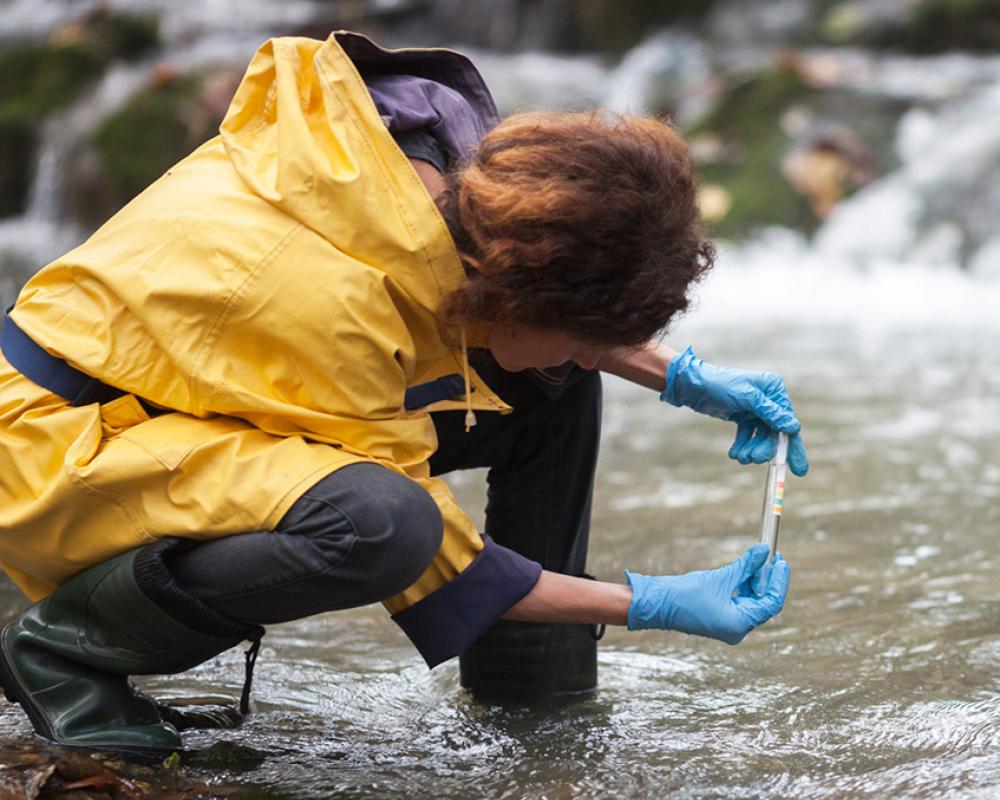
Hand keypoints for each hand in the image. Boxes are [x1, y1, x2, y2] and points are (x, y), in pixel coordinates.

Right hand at [625, 543, 788, 643]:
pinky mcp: (722, 618)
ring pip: (752, 600)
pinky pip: (741, 601)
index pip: (772, 603)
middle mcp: (738, 628)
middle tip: (772, 556)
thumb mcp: (720, 577)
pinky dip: (744, 585)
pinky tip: (745, 569)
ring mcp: (730, 625)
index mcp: (740, 624)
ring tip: (758, 558)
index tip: (781, 561)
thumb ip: (745, 566)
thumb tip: (764, 551)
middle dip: (769, 579)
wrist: (659, 603)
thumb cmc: (686, 594)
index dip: (779, 581)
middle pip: (764, 602)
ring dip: (756, 580)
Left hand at [660, 346, 808, 475]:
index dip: (793, 446)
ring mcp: (756, 409)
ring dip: (752, 450)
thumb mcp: (746, 398)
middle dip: (765, 449)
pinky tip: (734, 453)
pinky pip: (748, 436)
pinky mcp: (744, 417)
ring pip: (761, 437)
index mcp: (774, 389)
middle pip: (776, 432)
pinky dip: (743, 446)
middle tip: (754, 459)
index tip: (798, 469)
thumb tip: (794, 427)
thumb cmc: (720, 385)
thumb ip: (770, 413)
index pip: (788, 421)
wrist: (693, 385)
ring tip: (740, 457)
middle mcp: (769, 399)